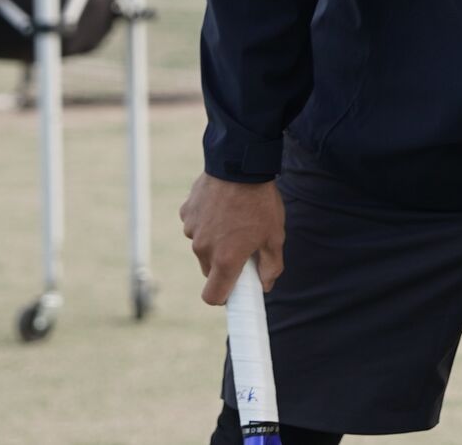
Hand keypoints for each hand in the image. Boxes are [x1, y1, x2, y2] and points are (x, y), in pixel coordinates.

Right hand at [178, 173, 284, 305]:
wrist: (240, 164)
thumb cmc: (260, 202)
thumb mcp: (275, 236)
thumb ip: (271, 266)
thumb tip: (265, 285)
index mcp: (225, 260)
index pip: (212, 296)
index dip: (224, 296)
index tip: (236, 288)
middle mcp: (203, 249)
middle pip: (209, 271)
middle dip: (224, 265)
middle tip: (244, 246)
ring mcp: (191, 230)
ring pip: (203, 247)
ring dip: (216, 241)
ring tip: (236, 219)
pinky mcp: (186, 213)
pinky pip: (196, 226)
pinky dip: (207, 222)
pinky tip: (223, 205)